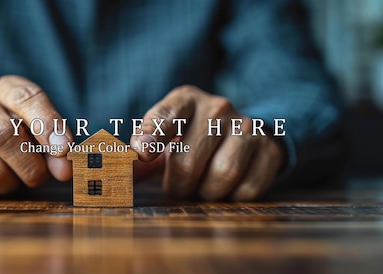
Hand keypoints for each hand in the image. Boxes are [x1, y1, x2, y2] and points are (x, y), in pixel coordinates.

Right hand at [0, 76, 72, 198]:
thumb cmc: (16, 132)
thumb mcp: (39, 127)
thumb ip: (56, 144)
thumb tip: (65, 171)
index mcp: (6, 90)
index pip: (25, 97)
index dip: (47, 124)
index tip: (63, 148)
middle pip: (3, 136)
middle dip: (32, 165)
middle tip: (42, 175)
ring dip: (14, 183)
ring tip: (15, 174)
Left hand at [130, 85, 285, 200]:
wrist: (245, 134)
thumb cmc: (191, 139)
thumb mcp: (163, 140)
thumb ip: (137, 157)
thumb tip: (111, 173)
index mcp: (185, 99)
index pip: (165, 117)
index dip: (152, 136)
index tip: (142, 152)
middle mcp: (217, 107)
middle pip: (188, 162)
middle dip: (178, 185)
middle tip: (178, 186)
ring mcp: (247, 127)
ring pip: (221, 177)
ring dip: (206, 192)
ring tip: (203, 184)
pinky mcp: (270, 150)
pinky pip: (247, 190)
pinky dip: (233, 197)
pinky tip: (229, 185)